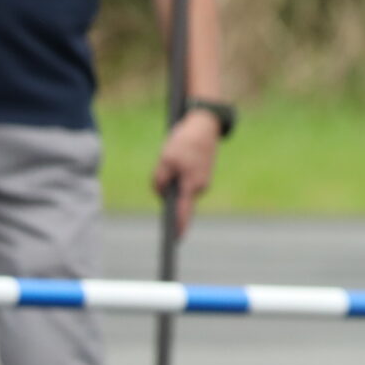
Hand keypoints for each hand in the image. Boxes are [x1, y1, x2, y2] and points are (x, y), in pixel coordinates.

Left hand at [152, 109, 223, 237]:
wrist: (205, 125)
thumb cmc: (185, 142)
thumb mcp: (165, 159)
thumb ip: (159, 179)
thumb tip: (160, 191)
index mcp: (191, 185)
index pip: (183, 212)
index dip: (178, 226)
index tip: (175, 240)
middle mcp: (200, 186)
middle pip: (177, 198)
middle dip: (166, 190)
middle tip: (163, 165)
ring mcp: (203, 180)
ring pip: (180, 188)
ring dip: (172, 179)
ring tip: (172, 157)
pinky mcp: (202, 173)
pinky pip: (185, 181)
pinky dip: (179, 174)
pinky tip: (178, 157)